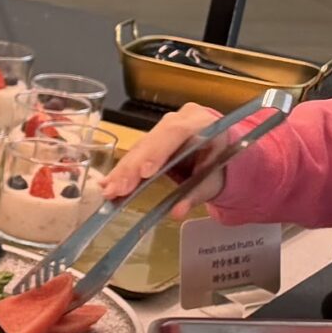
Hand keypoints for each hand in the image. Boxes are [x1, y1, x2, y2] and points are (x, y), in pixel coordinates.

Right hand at [102, 103, 224, 200]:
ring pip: (140, 146)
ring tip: (109, 190)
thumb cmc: (222, 163)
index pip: (177, 132)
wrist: (224, 148)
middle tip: (116, 189)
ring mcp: (164, 126)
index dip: (157, 151)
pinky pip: (136, 151)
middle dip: (132, 167)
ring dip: (123, 170)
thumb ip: (195, 195)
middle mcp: (180, 119)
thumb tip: (177, 213)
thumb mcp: (213, 180)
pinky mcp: (153, 136)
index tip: (144, 173)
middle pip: (152, 140)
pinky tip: (107, 182)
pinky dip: (123, 169)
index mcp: (204, 123)